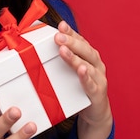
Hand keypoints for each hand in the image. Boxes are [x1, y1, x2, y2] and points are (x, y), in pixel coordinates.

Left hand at [55, 21, 112, 138]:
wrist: (95, 113)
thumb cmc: (80, 89)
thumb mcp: (70, 73)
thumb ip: (61, 60)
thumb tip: (40, 48)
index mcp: (89, 57)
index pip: (80, 41)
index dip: (71, 33)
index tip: (61, 25)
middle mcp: (96, 64)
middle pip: (85, 50)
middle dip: (71, 42)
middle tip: (58, 36)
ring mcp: (99, 78)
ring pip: (87, 65)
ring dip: (75, 58)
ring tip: (63, 50)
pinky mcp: (98, 93)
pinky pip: (91, 84)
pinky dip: (86, 77)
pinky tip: (81, 71)